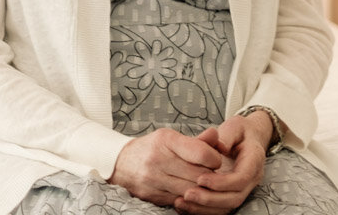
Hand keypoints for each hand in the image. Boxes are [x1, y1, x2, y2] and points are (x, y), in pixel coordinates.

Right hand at [108, 127, 224, 206]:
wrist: (122, 163)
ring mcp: (154, 179)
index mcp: (166, 140)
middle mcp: (158, 159)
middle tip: (212, 174)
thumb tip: (215, 135)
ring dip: (201, 189)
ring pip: (191, 190)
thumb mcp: (171, 137)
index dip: (214, 158)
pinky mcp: (153, 196)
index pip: (200, 153)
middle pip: (198, 175)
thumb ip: (196, 141)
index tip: (214, 160)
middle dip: (210, 176)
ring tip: (202, 183)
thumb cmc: (152, 148)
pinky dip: (189, 197)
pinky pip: (180, 201)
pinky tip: (190, 191)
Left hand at [173, 112, 272, 213]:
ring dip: (206, 207)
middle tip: (188, 194)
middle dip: (211, 199)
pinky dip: (204, 209)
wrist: (249, 137)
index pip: (241, 178)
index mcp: (254, 160)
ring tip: (183, 201)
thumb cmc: (240, 131)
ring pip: (228, 206)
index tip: (200, 178)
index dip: (221, 182)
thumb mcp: (234, 126)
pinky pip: (221, 207)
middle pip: (235, 197)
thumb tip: (219, 146)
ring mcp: (244, 188)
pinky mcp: (233, 193)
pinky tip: (186, 204)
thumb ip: (226, 136)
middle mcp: (252, 178)